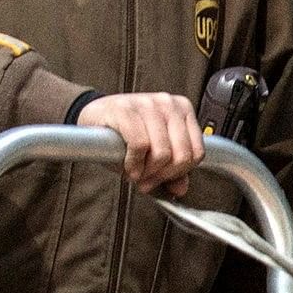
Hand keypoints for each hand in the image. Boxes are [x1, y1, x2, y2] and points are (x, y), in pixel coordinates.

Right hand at [78, 91, 204, 195]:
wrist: (95, 115)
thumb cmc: (124, 132)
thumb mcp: (152, 152)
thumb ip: (171, 169)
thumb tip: (181, 189)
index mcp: (183, 110)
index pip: (197, 152)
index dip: (179, 173)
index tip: (163, 179)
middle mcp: (169, 104)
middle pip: (182, 155)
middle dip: (163, 175)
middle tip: (147, 179)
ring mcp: (148, 104)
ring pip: (162, 152)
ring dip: (146, 171)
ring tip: (136, 171)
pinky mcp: (126, 109)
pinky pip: (139, 145)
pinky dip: (133, 163)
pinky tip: (127, 165)